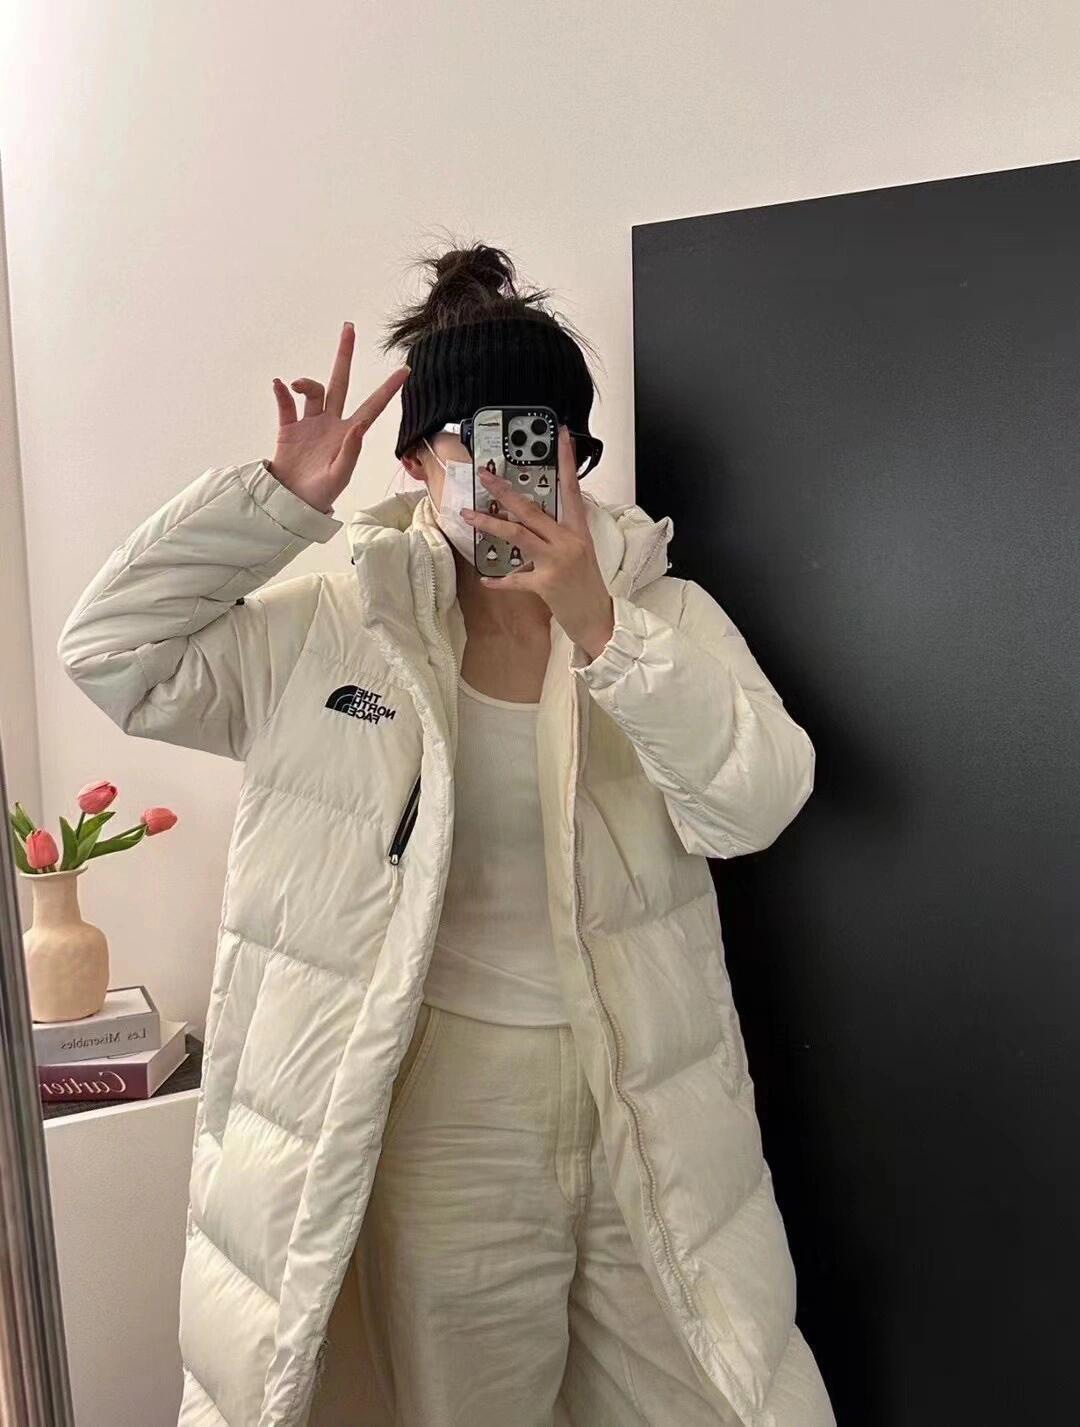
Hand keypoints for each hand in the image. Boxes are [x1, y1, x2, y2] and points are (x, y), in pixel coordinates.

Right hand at [269, 323, 409, 513]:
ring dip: (306, 382)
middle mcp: (331, 422)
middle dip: (345, 356)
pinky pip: (285, 404)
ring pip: (313, 391)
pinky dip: (281, 392)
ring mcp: (310, 423)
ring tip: (296, 385)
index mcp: (349, 434)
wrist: (291, 502)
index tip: (405, 369)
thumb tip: (359, 426)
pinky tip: (279, 385)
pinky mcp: (289, 427)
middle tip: (349, 328)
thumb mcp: (340, 476)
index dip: (388, 389)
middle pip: (340, 382)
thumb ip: (351, 451)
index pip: (372, 406)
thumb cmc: (321, 494)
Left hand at [462, 426, 615, 660]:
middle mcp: (568, 542)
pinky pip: (515, 578)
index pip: (572, 489)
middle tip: (485, 475)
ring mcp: (557, 562)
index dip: (567, 462)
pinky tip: (485, 580)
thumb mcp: (581, 552)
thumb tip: (535, 519)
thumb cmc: (587, 585)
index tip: (560, 436)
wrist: (598, 619)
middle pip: (532, 509)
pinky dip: (499, 580)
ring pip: (518, 535)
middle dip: (505, 491)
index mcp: (579, 531)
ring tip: (469, 515)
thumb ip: (560, 534)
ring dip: (491, 523)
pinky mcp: (546, 584)